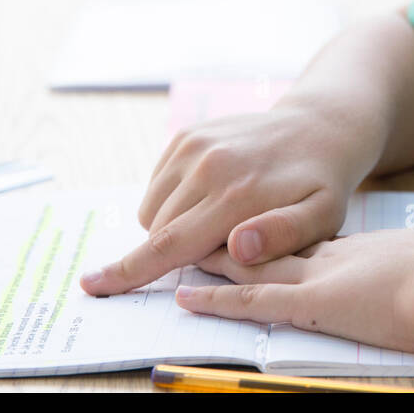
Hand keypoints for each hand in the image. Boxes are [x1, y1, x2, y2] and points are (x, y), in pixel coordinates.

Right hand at [80, 103, 378, 296]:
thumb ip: (282, 236)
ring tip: (218, 222)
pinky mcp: (187, 135)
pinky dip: (173, 202)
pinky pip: (157, 185)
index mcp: (237, 194)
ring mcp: (193, 146)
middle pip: (158, 232)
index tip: (90, 285)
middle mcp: (207, 166)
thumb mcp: (322, 218)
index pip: (170, 244)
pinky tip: (210, 198)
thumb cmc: (321, 184)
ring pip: (152, 211)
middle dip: (174, 253)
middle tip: (221, 246)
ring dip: (172, 228)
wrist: (318, 127)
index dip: (129, 270)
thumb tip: (238, 247)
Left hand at [177, 227, 413, 354]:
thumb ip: (396, 267)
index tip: (231, 230)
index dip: (259, 237)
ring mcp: (318, 278)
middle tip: (181, 232)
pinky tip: (186, 299)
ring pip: (249, 266)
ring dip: (205, 262)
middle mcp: (325, 258)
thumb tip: (401, 272)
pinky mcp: (316, 305)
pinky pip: (255, 302)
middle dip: (219, 240)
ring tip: (168, 255)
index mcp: (349, 251)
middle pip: (261, 245)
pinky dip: (218, 301)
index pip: (294, 242)